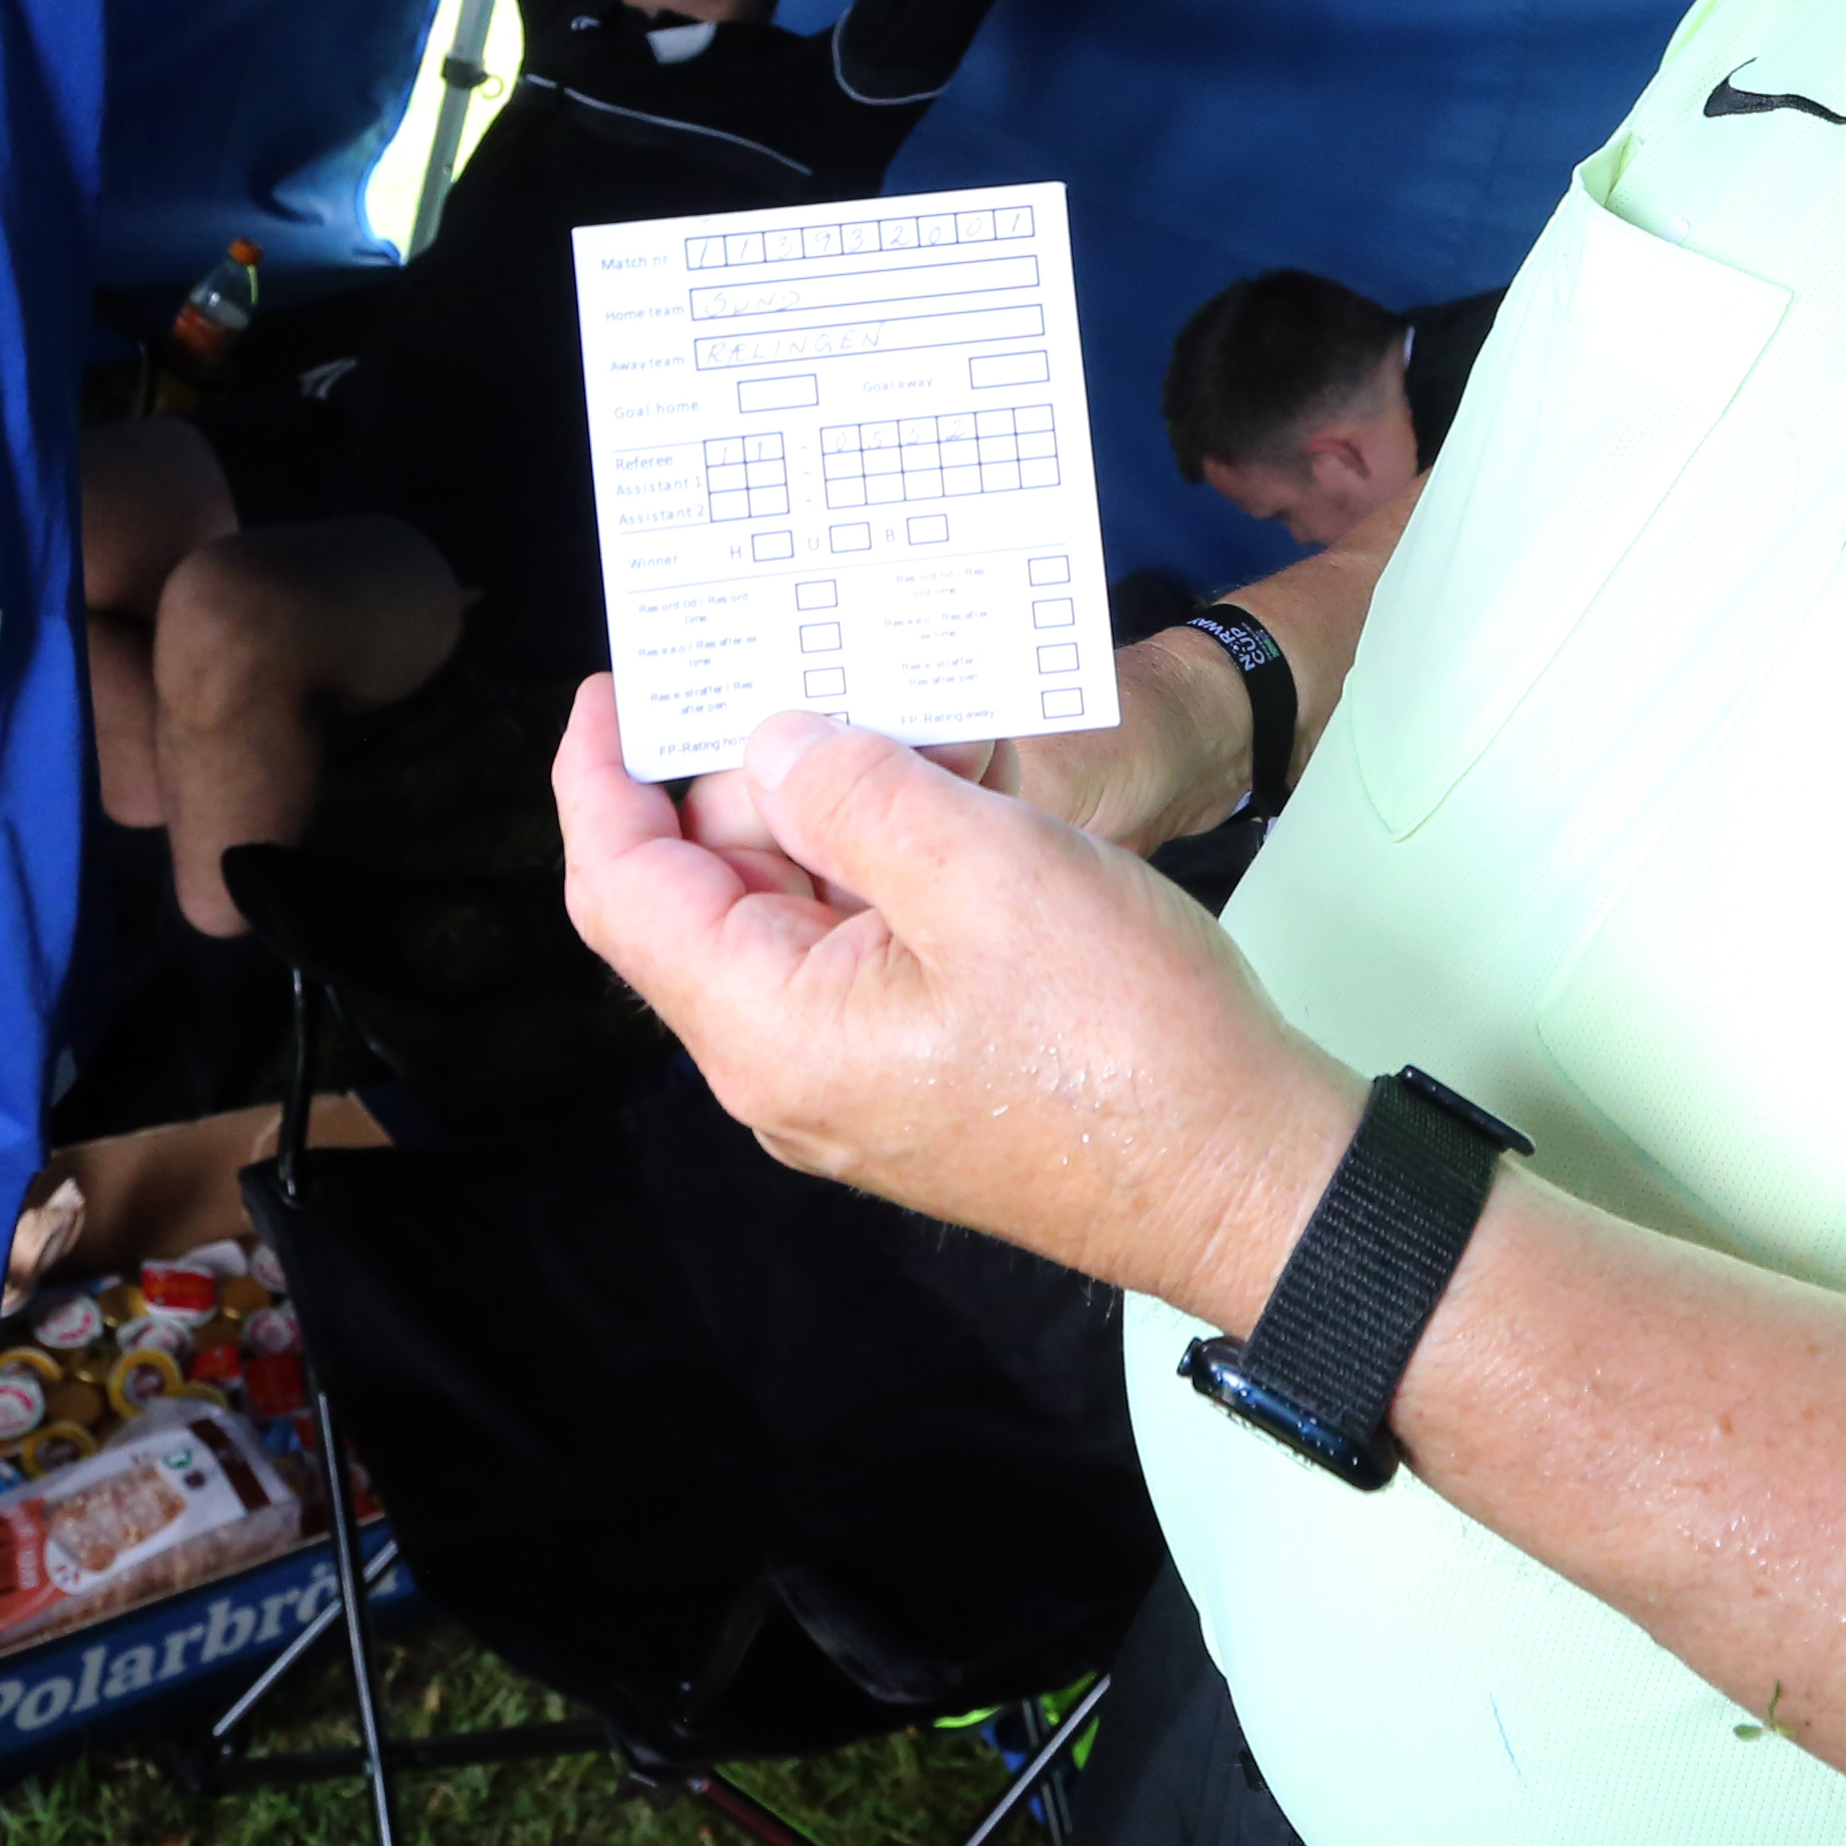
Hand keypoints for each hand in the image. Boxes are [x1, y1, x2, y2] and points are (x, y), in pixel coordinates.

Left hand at [553, 678, 1359, 1322]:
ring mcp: (850, 1078)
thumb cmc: (1129, 1046)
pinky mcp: (914, 1071)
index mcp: (766, 1030)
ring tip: (893, 722)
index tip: (614, 687)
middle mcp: (783, 1070)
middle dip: (740, 778)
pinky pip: (856, 947)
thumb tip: (771, 747)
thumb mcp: (986, 870)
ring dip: (823, 815)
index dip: (598, 779)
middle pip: (704, 896)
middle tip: (804, 669)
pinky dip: (875, 864)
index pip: (622, 890)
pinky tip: (937, 801)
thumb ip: (855, 792)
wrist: (1247, 1176)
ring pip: (789, 914)